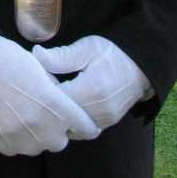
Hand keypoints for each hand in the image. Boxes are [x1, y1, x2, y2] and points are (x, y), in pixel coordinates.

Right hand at [0, 34, 99, 156]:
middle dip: (58, 130)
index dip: (87, 125)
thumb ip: (56, 90)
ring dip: (36, 136)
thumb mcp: (40, 68)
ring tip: (25, 117)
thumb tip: (62, 100)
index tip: (87, 125)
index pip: (84, 126)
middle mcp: (41, 126)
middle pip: (60, 141)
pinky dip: (15, 138)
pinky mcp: (1, 141)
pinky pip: (15, 148)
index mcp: (55, 105)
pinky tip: (9, 121)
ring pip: (38, 147)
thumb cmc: (7, 59)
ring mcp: (20, 136)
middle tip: (48, 115)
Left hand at [33, 35, 151, 130]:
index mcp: (90, 89)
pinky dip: (72, 121)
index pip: (55, 99)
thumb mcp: (86, 48)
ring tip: (54, 100)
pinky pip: (83, 129)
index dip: (42, 91)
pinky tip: (66, 107)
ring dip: (60, 117)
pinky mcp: (106, 124)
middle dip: (49, 106)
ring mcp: (103, 120)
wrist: (140, 65)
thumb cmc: (112, 54)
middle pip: (62, 117)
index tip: (37, 80)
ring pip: (71, 127)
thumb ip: (61, 55)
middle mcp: (98, 110)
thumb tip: (36, 54)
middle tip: (42, 92)